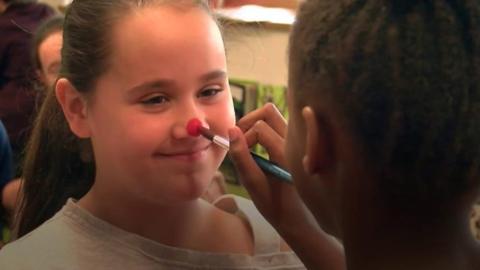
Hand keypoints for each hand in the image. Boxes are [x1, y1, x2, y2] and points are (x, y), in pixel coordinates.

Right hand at [229, 103, 345, 269]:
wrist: (300, 220)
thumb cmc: (276, 205)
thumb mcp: (253, 184)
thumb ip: (241, 157)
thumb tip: (230, 131)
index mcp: (287, 153)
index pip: (260, 127)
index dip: (245, 138)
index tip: (240, 155)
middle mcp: (296, 141)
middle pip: (269, 112)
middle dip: (250, 121)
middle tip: (239, 140)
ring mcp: (299, 141)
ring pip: (275, 116)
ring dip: (257, 125)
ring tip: (249, 144)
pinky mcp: (297, 143)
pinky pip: (279, 126)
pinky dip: (266, 130)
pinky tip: (261, 149)